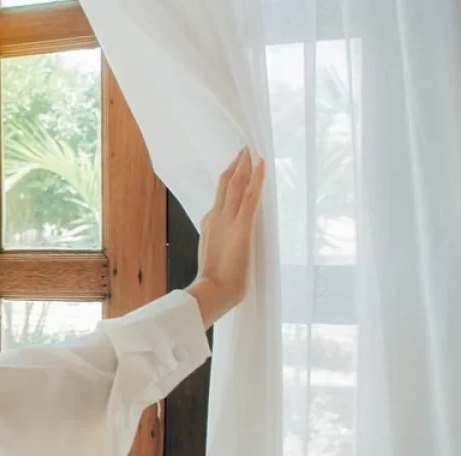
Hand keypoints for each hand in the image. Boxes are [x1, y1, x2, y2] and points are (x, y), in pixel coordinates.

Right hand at [186, 147, 265, 328]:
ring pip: (236, 184)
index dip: (227, 181)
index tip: (233, 169)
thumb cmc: (215, 281)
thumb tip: (223, 242)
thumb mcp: (214, 257)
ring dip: (244, 165)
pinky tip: (260, 164)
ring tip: (249, 151)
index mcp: (211, 225)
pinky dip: (255, 177)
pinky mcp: (241, 225)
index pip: (220, 198)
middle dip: (234, 166)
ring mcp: (228, 219)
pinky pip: (249, 195)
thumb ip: (218, 245)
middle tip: (242, 151)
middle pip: (225, 185)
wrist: (213, 289)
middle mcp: (217, 217)